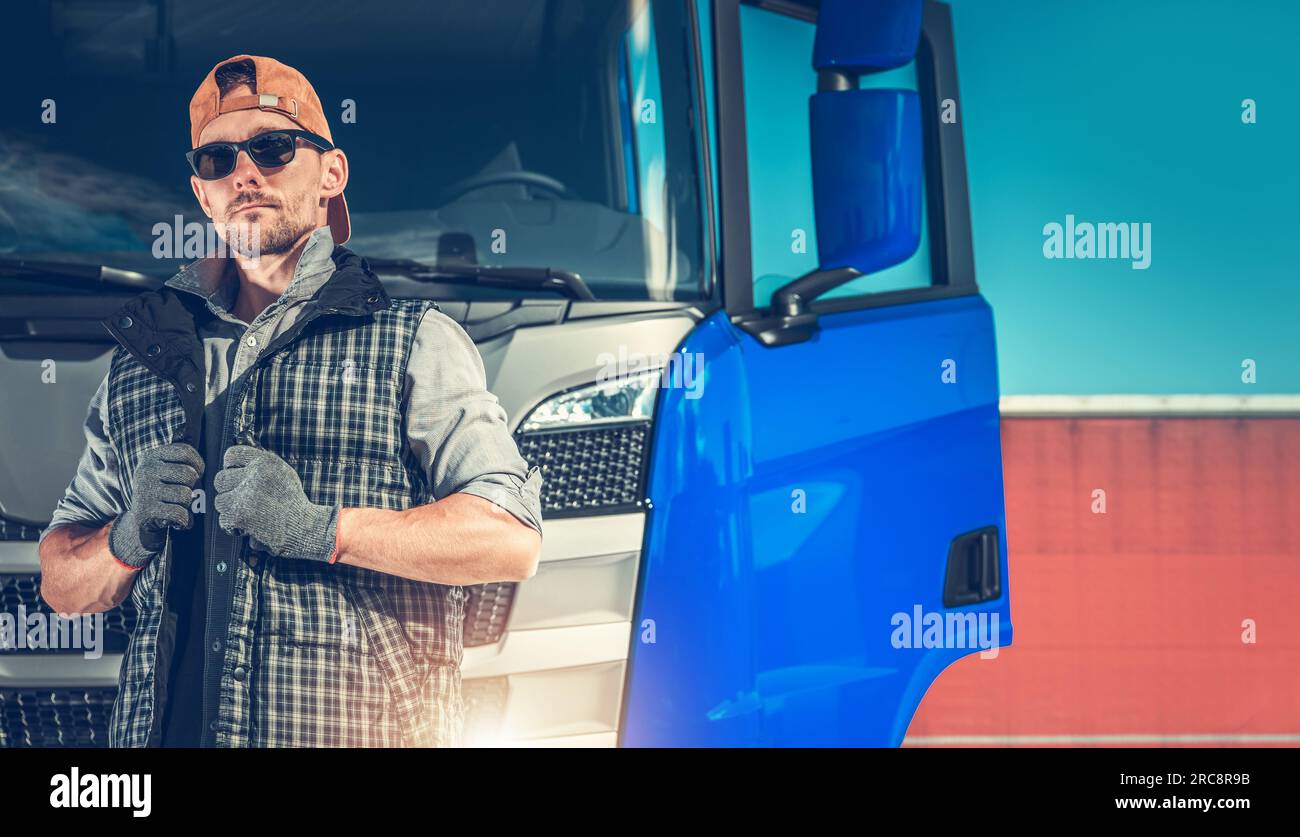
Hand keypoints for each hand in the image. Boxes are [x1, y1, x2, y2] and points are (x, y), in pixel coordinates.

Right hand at [108, 442, 203, 569]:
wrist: (142, 522)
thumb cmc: (163, 492)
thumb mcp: (167, 470)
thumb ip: (182, 459)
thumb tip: (192, 446)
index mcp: (151, 456)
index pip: (185, 452)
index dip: (198, 464)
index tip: (197, 474)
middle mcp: (145, 471)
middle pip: (189, 474)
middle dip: (194, 487)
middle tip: (186, 495)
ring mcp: (144, 491)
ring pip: (185, 495)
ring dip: (188, 505)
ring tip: (179, 507)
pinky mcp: (145, 511)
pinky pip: (180, 514)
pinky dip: (184, 520)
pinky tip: (178, 521)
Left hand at [213, 444, 339, 561]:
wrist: (304, 526)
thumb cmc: (294, 502)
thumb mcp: (284, 473)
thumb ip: (261, 466)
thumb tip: (235, 465)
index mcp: (265, 462)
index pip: (232, 455)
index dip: (230, 466)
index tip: (236, 475)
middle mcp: (254, 475)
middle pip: (220, 479)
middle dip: (229, 490)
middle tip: (243, 499)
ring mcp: (245, 495)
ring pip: (220, 500)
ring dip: (230, 509)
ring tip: (248, 512)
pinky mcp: (239, 514)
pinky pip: (223, 518)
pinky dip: (233, 524)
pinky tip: (248, 524)